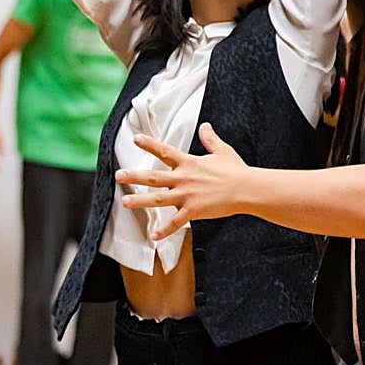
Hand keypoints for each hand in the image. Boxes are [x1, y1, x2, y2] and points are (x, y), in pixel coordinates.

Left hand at [117, 123, 248, 238]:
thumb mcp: (222, 151)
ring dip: (140, 201)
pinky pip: (175, 223)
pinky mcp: (194, 210)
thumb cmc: (236, 170)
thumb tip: (205, 126)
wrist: (247, 188)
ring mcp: (187, 195)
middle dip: (135, 176)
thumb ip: (210, 139)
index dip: (149, 144)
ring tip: (124, 202)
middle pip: (154, 177)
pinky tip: (153, 237)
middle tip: (118, 175)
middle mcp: (184, 178)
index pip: (165, 151)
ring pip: (158, 199)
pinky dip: (164, 230)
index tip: (135, 139)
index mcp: (190, 163)